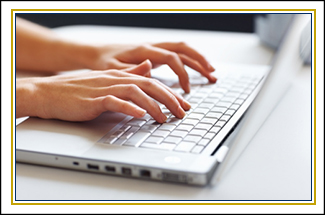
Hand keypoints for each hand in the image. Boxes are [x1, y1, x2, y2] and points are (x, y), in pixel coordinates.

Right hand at [16, 61, 190, 122]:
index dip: (170, 93)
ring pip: (135, 93)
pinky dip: (128, 108)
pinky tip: (140, 115)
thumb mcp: (108, 81)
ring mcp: (105, 89)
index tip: (183, 105)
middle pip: (149, 86)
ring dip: (153, 106)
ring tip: (165, 118)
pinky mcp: (94, 100)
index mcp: (121, 77)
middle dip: (169, 99)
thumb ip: (128, 75)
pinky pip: (114, 102)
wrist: (51, 92)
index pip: (152, 83)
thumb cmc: (79, 90)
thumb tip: (148, 70)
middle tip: (182, 113)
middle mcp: (116, 80)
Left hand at [89, 42, 215, 92]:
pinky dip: (189, 61)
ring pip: (182, 49)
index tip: (186, 90)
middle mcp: (152, 47)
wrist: (97, 52)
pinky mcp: (155, 53)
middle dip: (199, 60)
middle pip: (182, 48)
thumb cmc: (104, 62)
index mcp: (143, 50)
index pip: (171, 58)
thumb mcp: (113, 68)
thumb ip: (132, 70)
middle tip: (212, 74)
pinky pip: (176, 54)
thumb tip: (151, 69)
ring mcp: (154, 49)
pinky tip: (196, 70)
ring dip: (198, 59)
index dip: (182, 73)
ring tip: (211, 72)